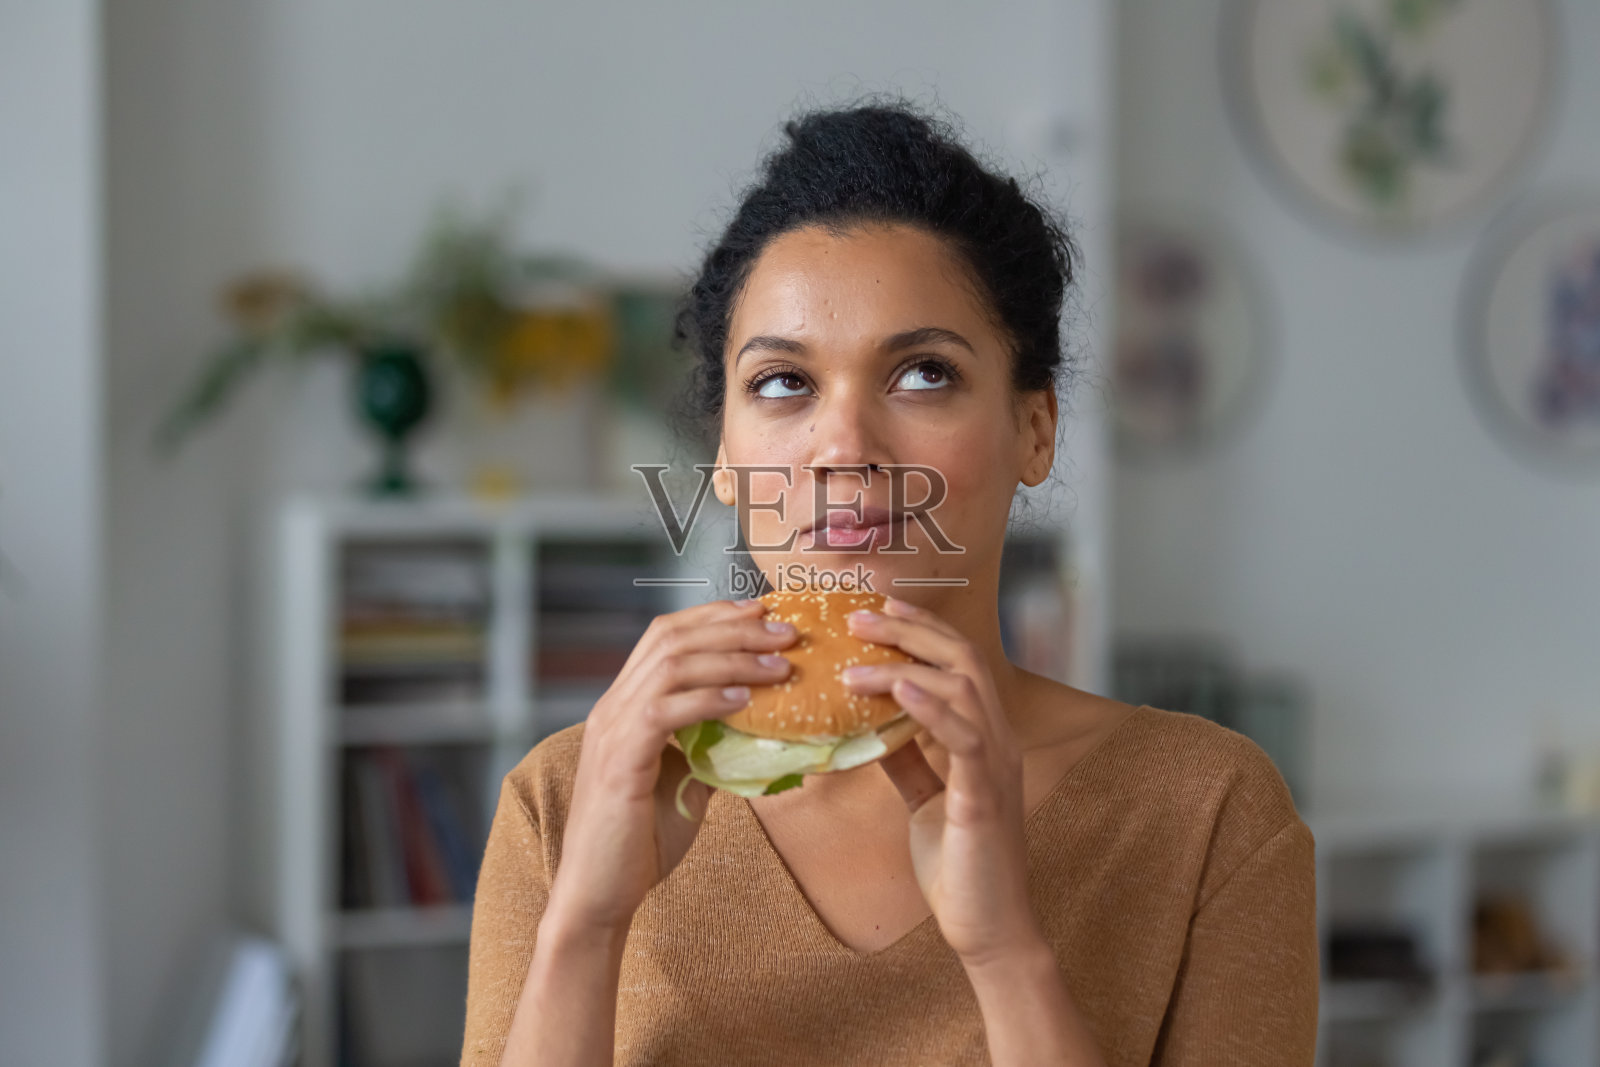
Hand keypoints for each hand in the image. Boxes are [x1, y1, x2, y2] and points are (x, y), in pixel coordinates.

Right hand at [542, 598, 796, 936]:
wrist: (598, 894)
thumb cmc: (641, 842)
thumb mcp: (684, 781)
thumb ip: (710, 746)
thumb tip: (759, 725)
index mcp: (624, 704)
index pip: (665, 635)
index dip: (715, 615)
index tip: (763, 612)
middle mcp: (613, 707)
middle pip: (671, 638)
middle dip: (733, 627)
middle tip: (784, 631)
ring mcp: (612, 732)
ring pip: (671, 666)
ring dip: (731, 659)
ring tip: (778, 665)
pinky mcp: (619, 762)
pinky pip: (663, 712)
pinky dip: (706, 698)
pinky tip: (742, 700)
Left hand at [842, 597, 1043, 966]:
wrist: (989, 930)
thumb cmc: (959, 867)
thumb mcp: (924, 801)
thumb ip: (906, 759)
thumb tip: (870, 727)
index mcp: (984, 737)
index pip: (957, 660)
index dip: (920, 627)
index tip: (876, 608)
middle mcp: (998, 740)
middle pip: (961, 657)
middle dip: (910, 628)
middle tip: (858, 615)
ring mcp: (995, 766)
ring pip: (962, 686)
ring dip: (905, 664)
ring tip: (856, 656)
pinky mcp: (983, 797)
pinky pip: (964, 738)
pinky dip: (931, 707)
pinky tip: (898, 689)